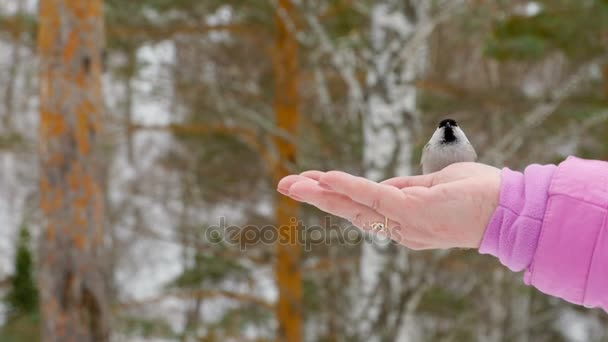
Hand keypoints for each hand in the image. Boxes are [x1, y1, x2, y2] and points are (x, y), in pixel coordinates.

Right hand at [277, 162, 500, 249]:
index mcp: (403, 225)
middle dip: (315, 197)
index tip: (312, 183)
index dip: (335, 196)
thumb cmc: (478, 195)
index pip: (361, 209)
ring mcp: (404, 223)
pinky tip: (324, 178)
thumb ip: (408, 187)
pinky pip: (372, 196)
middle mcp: (399, 230)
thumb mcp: (436, 187)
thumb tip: (385, 185)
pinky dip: (347, 186)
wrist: (511, 209)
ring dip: (320, 192)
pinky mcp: (410, 212)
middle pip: (349, 211)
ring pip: (354, 205)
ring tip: (291, 184)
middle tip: (284, 185)